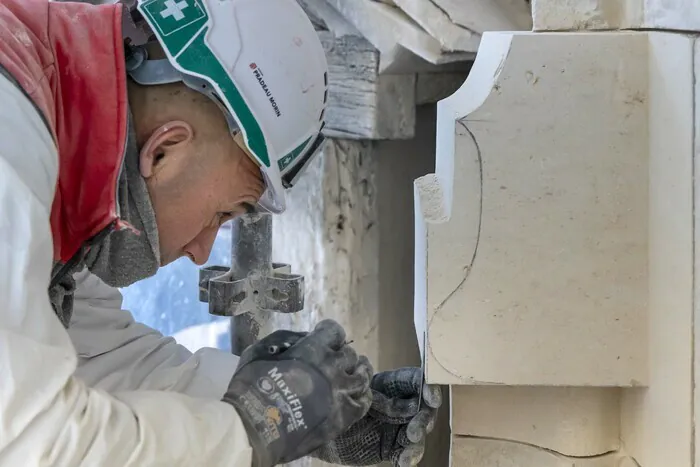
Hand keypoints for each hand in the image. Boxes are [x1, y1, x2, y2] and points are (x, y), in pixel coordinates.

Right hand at [222, 320, 372, 466]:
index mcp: (314, 348)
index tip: (324, 337)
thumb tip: (306, 338)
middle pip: (349, 354)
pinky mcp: (344, 416)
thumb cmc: (251, 385)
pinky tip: (356, 393)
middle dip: (340, 354)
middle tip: (333, 361)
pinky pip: (364, 401)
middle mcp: (333, 367)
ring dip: (358, 371)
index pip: (335, 331)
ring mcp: (341, 392)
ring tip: (354, 372)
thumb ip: (286, 339)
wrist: (254, 427)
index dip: (329, 333)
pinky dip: (362, 394)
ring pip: (363, 375)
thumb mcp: (261, 350)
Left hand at [310, 367, 441, 465]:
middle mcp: (400, 405)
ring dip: (417, 438)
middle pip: (423, 409)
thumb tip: (370, 377)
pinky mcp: (392, 447)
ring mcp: (397, 427)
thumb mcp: (349, 393)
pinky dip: (408, 457)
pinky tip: (404, 462)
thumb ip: (365, 389)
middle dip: (423, 418)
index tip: (430, 398)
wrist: (321, 431)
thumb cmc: (334, 403)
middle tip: (413, 429)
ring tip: (409, 440)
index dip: (428, 388)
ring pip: (418, 432)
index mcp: (392, 385)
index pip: (416, 382)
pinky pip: (406, 453)